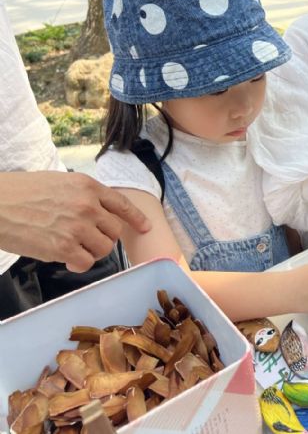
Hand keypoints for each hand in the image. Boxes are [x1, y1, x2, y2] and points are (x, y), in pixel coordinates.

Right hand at [0, 171, 150, 272]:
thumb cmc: (21, 192)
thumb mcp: (59, 182)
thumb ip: (83, 195)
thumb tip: (99, 212)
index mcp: (87, 186)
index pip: (121, 204)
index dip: (136, 218)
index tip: (146, 227)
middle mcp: (87, 205)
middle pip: (115, 231)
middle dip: (104, 238)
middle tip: (86, 239)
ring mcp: (77, 227)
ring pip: (104, 248)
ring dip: (91, 252)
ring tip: (72, 247)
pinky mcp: (63, 247)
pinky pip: (86, 263)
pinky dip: (78, 264)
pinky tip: (65, 258)